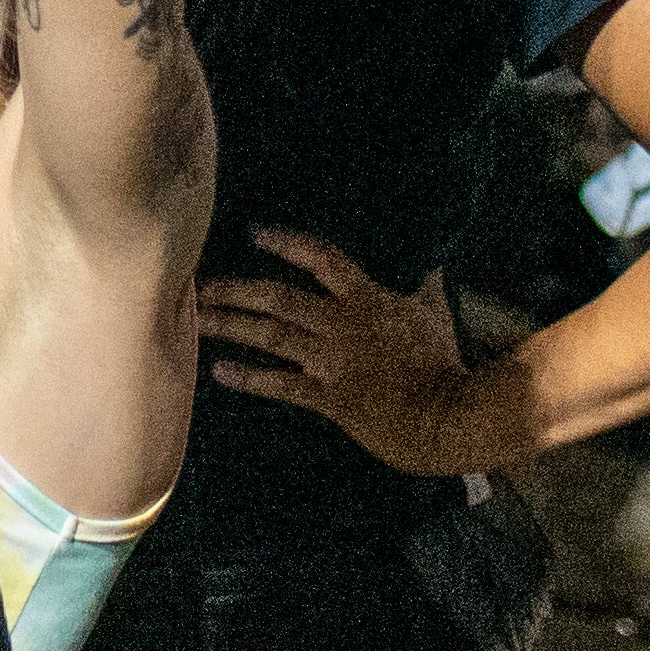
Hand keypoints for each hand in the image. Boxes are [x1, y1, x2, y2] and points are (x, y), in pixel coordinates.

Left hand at [196, 229, 506, 477]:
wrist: (451, 416)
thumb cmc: (445, 364)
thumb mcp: (435, 314)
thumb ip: (424, 286)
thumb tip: (429, 263)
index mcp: (368, 300)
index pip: (323, 260)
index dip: (288, 245)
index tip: (256, 234)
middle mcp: (344, 325)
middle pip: (280, 297)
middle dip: (237, 289)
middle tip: (200, 284)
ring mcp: (335, 362)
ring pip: (272, 335)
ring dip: (232, 325)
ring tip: (198, 319)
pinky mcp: (332, 399)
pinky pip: (282, 385)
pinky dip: (250, 377)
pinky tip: (220, 371)